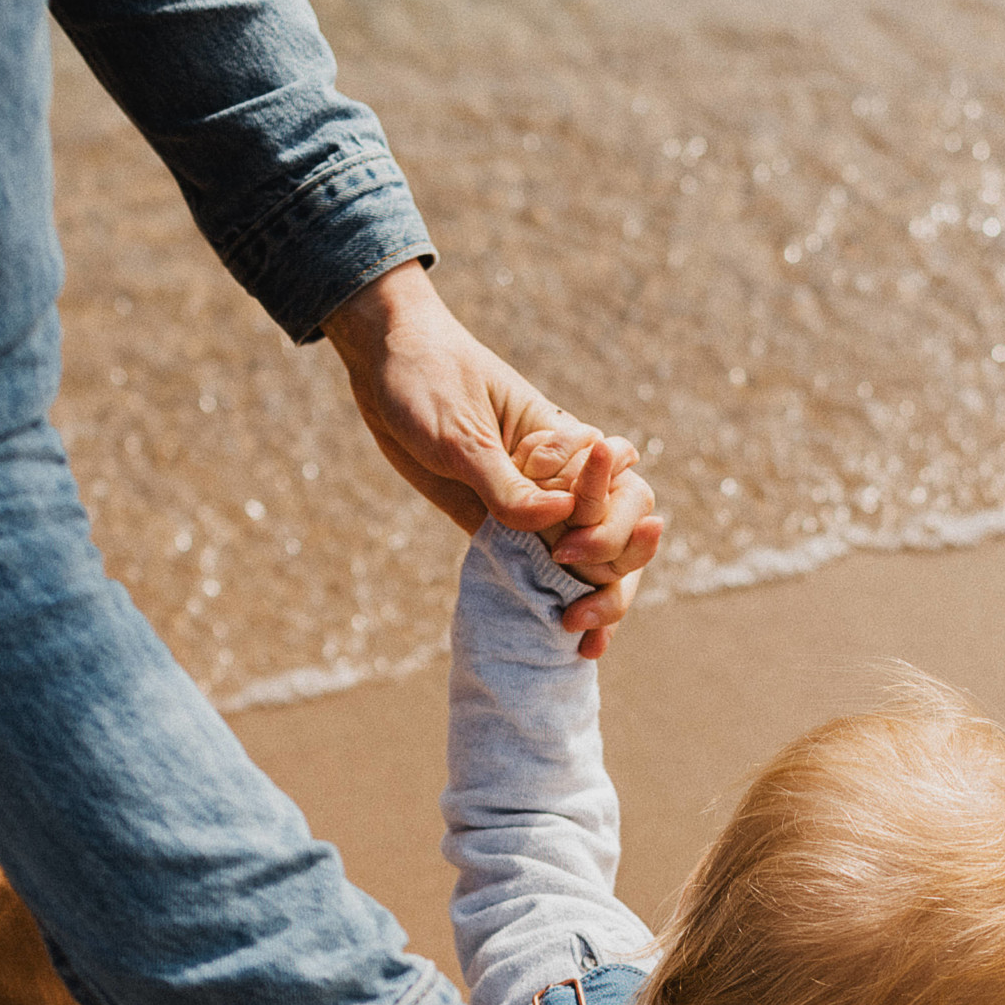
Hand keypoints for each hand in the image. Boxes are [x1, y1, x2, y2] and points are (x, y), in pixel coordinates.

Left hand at [323, 261, 663, 653]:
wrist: (384, 361)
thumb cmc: (428, 377)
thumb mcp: (460, 433)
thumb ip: (506, 483)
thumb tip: (557, 524)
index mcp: (567, 442)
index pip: (619, 492)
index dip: (608, 528)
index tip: (567, 547)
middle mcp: (559, 474)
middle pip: (620, 528)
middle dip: (612, 568)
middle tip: (575, 606)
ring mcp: (532, 502)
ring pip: (588, 556)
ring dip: (599, 598)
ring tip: (584, 640)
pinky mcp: (498, 523)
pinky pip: (539, 567)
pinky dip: (558, 602)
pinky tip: (572, 643)